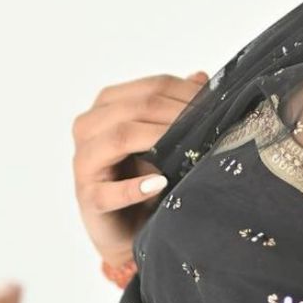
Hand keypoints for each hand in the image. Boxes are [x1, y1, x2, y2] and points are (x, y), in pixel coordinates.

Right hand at [72, 69, 209, 280]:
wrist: (131, 225)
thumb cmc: (147, 174)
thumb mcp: (166, 138)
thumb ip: (177, 107)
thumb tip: (201, 77)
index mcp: (108, 105)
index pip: (149, 88)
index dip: (185, 93)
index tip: (218, 105)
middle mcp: (89, 127)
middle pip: (133, 109)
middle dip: (175, 115)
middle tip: (209, 126)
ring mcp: (84, 163)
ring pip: (117, 138)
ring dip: (156, 140)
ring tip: (188, 147)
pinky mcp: (88, 198)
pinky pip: (107, 192)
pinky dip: (134, 188)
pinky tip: (158, 184)